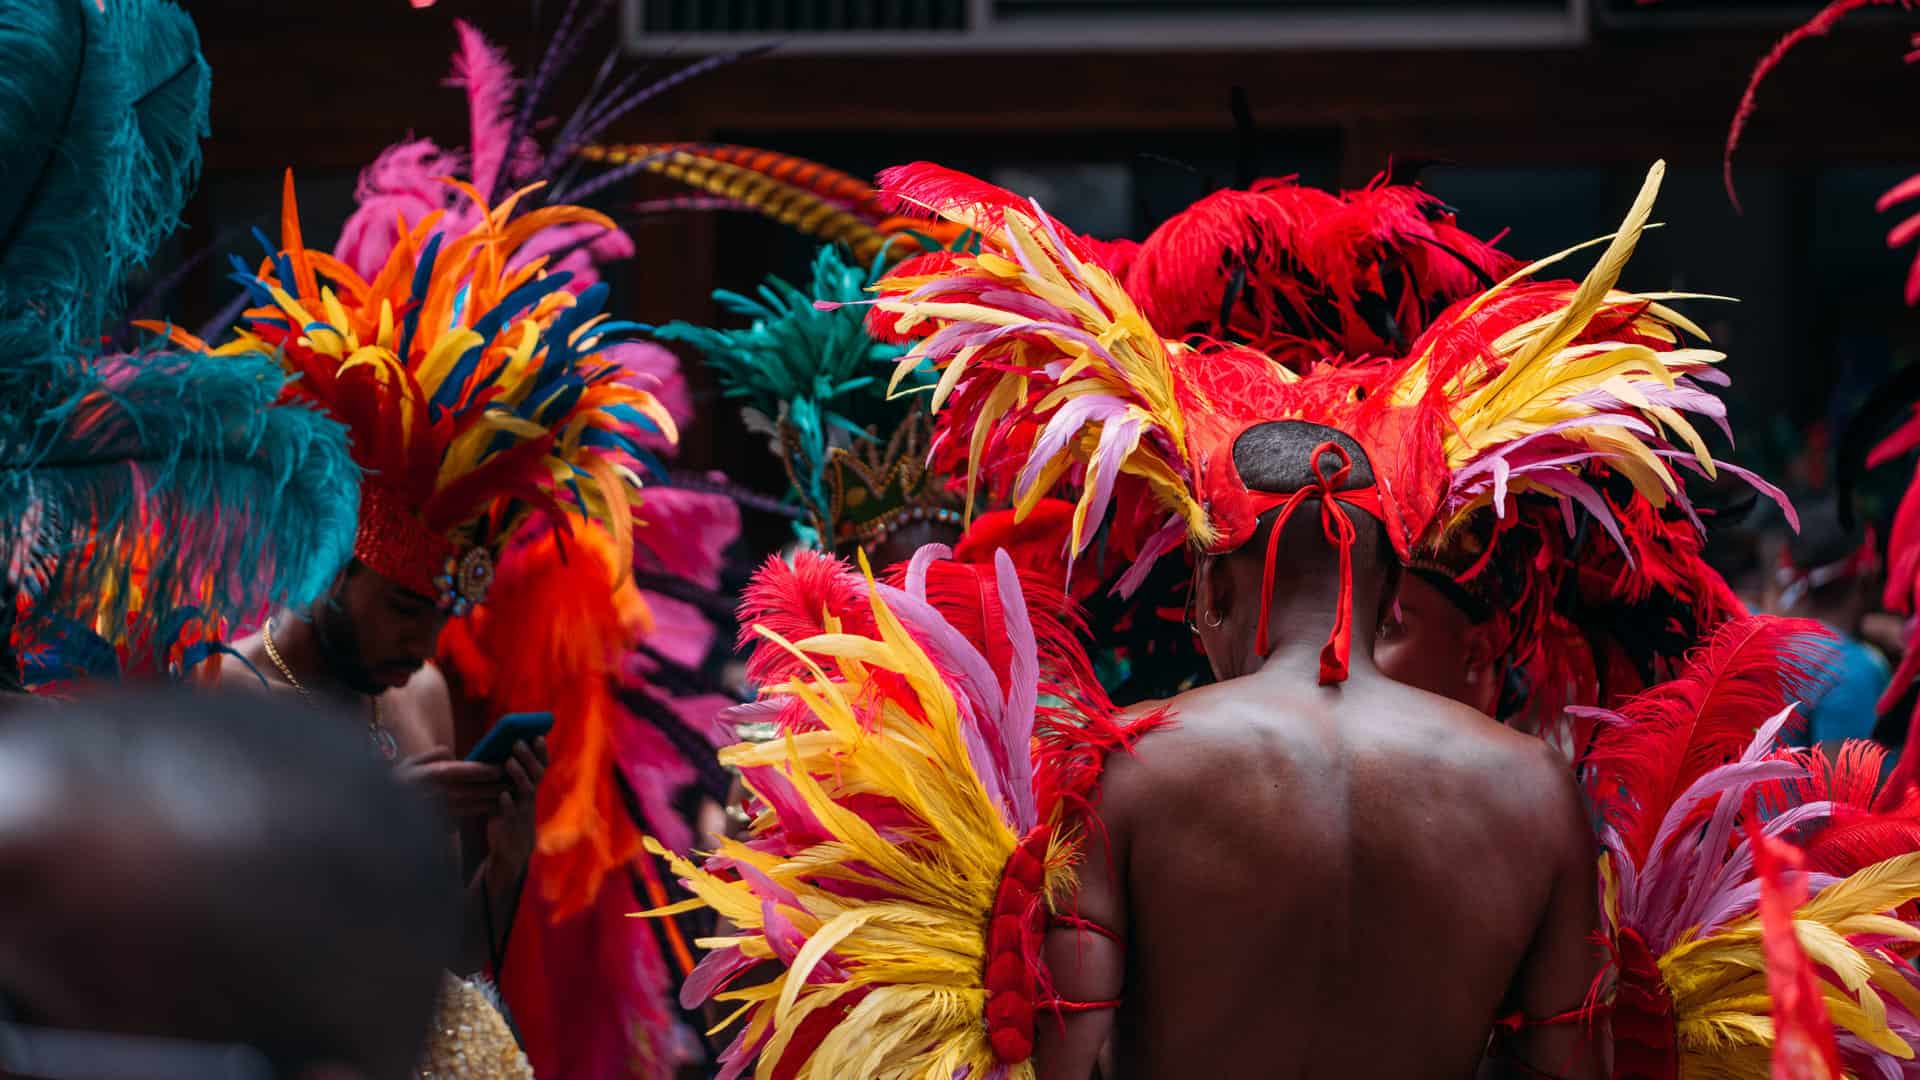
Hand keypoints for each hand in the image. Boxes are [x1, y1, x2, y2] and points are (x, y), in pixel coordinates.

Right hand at [397, 748, 506, 818]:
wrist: (381, 815)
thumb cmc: (397, 784)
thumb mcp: (409, 765)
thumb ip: (432, 756)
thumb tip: (451, 753)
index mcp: (428, 777)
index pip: (460, 772)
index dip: (481, 770)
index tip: (499, 767)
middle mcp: (436, 795)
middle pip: (471, 790)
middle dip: (494, 785)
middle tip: (515, 779)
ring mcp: (438, 811)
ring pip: (472, 805)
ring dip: (493, 799)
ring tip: (512, 791)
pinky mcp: (441, 822)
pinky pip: (466, 815)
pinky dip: (483, 809)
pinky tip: (498, 805)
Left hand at [485, 737, 547, 880]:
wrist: (511, 847)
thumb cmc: (508, 813)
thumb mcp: (512, 793)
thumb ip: (509, 775)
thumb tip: (494, 750)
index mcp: (531, 786)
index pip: (541, 765)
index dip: (541, 751)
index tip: (537, 735)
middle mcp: (530, 796)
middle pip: (536, 773)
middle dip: (528, 757)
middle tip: (517, 742)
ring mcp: (523, 809)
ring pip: (526, 789)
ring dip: (519, 775)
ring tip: (508, 761)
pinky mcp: (511, 823)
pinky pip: (511, 812)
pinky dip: (507, 803)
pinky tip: (503, 795)